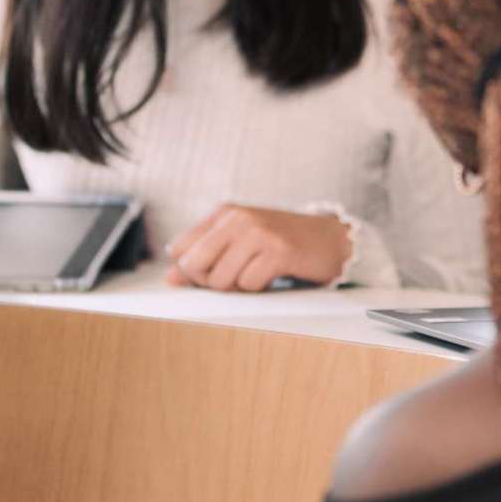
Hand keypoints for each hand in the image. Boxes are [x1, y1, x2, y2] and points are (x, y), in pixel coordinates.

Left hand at [164, 204, 354, 291]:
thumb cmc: (280, 244)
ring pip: (221, 280)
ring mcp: (259, 233)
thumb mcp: (239, 244)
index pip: (179, 249)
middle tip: (235, 278)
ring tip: (258, 274)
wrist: (330, 239)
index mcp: (224, 213)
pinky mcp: (278, 251)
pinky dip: (260, 288)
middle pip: (194, 265)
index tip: (214, 271)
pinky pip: (250, 284)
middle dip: (211, 282)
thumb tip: (170, 278)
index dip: (191, 271)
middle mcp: (238, 218)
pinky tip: (273, 276)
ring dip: (239, 287)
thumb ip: (204, 258)